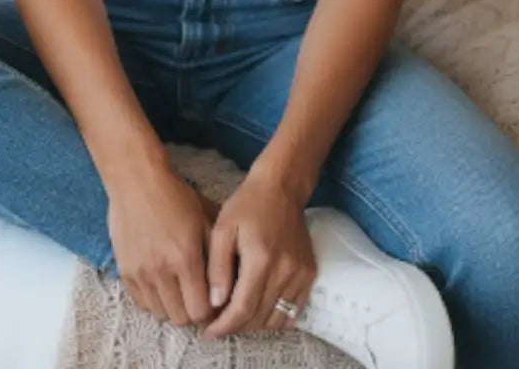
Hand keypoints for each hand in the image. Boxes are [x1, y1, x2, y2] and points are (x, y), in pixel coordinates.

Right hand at [107, 164, 218, 326]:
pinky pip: (141, 303)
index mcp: (186, 258)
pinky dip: (153, 300)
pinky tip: (161, 285)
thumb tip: (229, 283)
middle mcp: (162, 271)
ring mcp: (140, 273)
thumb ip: (217, 254)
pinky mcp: (124, 271)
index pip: (200, 310)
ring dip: (172, 307)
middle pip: (180, 318)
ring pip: (160, 313)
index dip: (210, 311)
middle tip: (196, 298)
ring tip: (178, 291)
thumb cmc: (176, 196)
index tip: (213, 301)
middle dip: (192, 312)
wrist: (137, 180)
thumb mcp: (205, 218)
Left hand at [203, 172, 316, 338]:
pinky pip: (294, 310)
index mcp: (261, 258)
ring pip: (277, 319)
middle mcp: (285, 270)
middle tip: (219, 321)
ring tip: (237, 314)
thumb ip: (217, 267)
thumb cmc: (247, 204)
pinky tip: (260, 307)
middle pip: (259, 317)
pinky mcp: (309, 273)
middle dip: (236, 325)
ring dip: (255, 324)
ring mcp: (301, 273)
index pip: (243, 308)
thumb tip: (216, 303)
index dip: (225, 326)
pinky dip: (276, 316)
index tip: (209, 331)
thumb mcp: (222, 229)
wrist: (281, 186)